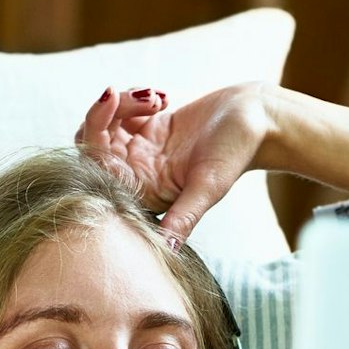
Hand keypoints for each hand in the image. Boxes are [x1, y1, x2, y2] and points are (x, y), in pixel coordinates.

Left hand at [75, 82, 277, 244]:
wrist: (256, 119)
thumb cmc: (236, 154)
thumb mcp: (208, 187)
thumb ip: (183, 219)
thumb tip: (167, 253)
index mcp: (147, 193)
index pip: (100, 172)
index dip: (95, 138)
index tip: (112, 107)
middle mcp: (139, 175)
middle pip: (92, 146)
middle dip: (103, 114)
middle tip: (125, 95)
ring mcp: (140, 150)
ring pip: (104, 125)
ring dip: (123, 103)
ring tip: (157, 98)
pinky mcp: (147, 127)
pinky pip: (120, 110)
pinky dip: (135, 97)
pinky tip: (163, 98)